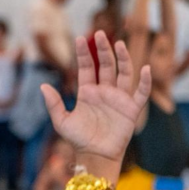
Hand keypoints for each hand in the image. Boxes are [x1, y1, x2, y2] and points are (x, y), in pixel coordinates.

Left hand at [41, 31, 150, 180]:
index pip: (87, 68)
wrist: (95, 156)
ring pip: (124, 73)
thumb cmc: (79, 140)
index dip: (84, 54)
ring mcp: (119, 99)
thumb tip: (43, 86)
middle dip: (103, 49)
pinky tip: (144, 68)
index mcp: (88, 92)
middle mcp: (104, 92)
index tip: (79, 38)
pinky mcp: (131, 109)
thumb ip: (53, 104)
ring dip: (123, 58)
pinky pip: (140, 92)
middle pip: (106, 65)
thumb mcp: (62, 121)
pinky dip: (144, 81)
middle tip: (99, 33)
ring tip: (118, 43)